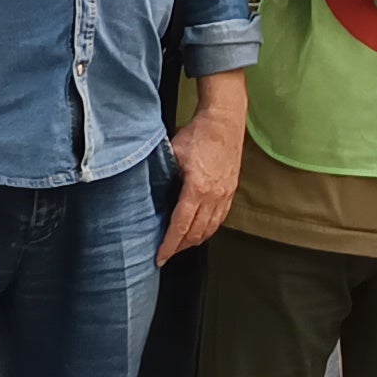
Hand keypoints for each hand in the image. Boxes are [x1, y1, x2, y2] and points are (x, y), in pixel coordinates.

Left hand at [159, 91, 242, 261]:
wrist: (225, 120)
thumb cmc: (199, 133)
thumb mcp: (173, 153)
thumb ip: (162, 175)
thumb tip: (145, 191)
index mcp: (197, 188)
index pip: (180, 226)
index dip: (168, 245)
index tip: (160, 256)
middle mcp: (214, 196)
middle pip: (195, 233)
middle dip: (179, 247)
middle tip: (166, 253)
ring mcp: (225, 195)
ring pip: (209, 229)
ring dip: (194, 241)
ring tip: (180, 245)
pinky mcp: (231, 192)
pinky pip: (220, 219)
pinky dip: (208, 230)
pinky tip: (199, 231)